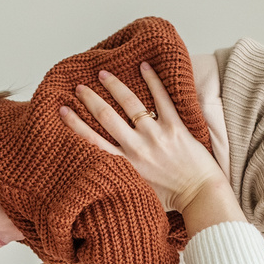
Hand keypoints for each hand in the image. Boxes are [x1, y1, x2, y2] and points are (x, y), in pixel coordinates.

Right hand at [58, 62, 228, 214]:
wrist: (200, 196)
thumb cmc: (171, 198)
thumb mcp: (137, 191)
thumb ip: (120, 176)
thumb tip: (101, 168)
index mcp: (125, 164)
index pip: (92, 140)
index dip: (75, 123)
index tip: (63, 110)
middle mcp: (137, 148)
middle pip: (107, 116)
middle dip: (90, 99)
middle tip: (80, 87)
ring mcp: (156, 136)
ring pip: (131, 104)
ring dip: (114, 86)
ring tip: (103, 74)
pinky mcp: (176, 128)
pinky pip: (162, 99)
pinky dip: (153, 80)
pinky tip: (144, 66)